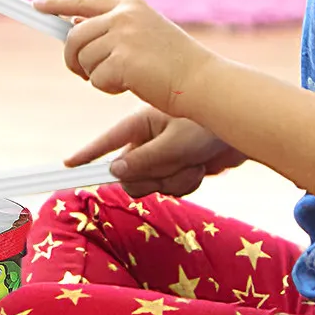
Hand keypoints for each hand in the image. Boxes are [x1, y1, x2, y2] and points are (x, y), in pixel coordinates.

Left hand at [34, 0, 213, 113]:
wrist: (201, 81)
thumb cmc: (173, 63)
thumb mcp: (142, 34)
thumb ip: (111, 28)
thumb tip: (74, 24)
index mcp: (130, 4)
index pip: (84, 0)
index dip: (58, 3)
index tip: (38, 5)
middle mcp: (124, 15)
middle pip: (74, 36)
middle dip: (72, 58)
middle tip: (83, 73)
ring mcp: (124, 36)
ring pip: (83, 59)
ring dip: (95, 75)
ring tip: (122, 79)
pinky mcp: (123, 61)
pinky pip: (95, 79)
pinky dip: (107, 88)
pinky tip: (129, 86)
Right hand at [66, 105, 244, 197]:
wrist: (246, 130)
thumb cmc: (210, 126)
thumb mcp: (176, 143)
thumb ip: (144, 160)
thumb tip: (115, 172)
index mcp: (140, 126)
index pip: (106, 142)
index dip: (87, 155)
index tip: (68, 166)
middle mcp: (147, 142)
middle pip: (129, 175)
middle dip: (152, 176)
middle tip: (172, 165)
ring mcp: (163, 156)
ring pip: (153, 185)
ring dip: (175, 178)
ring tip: (194, 161)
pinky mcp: (179, 168)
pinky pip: (172, 188)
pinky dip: (187, 181)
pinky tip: (201, 167)